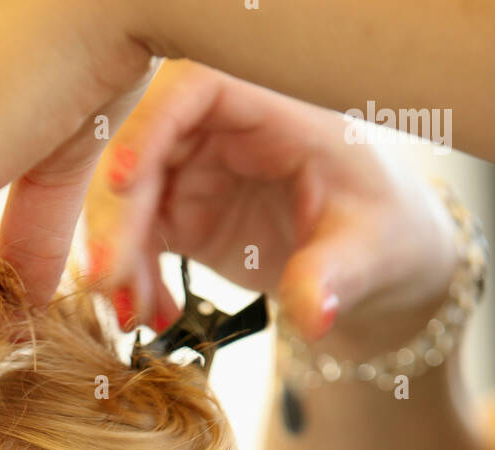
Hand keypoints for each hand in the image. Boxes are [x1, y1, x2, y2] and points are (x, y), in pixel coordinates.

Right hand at [83, 60, 461, 357]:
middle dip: (117, 212)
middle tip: (108, 279)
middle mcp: (226, 128)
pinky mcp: (182, 211)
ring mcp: (197, 168)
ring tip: (132, 313)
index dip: (153, 125)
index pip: (199, 88)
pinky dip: (131, 277)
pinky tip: (149, 316)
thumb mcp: (371, 255)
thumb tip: (313, 315)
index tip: (127, 179)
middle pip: (145, 143)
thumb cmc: (386, 236)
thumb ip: (334, 278)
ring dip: (116, 253)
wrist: (375, 269)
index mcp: (277, 106)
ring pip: (127, 194)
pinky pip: (134, 236)